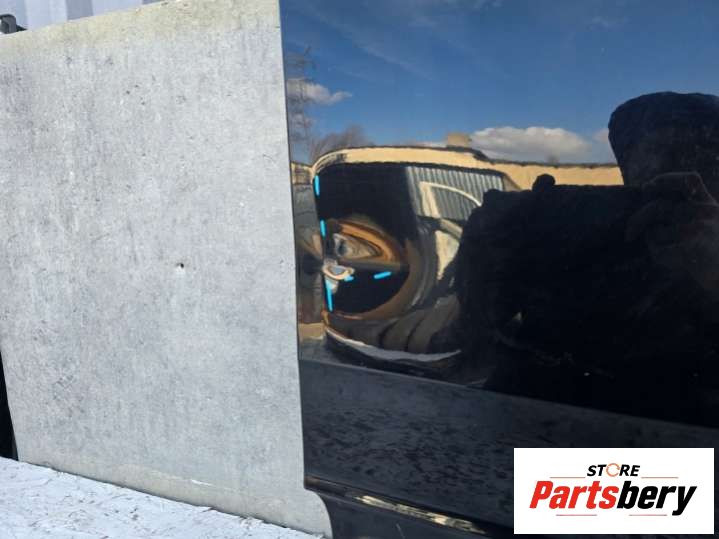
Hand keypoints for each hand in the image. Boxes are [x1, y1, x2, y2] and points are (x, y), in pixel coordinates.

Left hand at [626, 172, 718, 296]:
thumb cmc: (717, 253)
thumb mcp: (712, 223)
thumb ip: (690, 211)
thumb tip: (651, 209)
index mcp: (708, 205)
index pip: (688, 181)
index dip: (665, 180)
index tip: (647, 187)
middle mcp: (704, 213)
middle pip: (657, 207)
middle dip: (638, 219)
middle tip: (629, 233)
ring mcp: (698, 230)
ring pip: (655, 233)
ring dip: (654, 244)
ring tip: (668, 252)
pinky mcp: (691, 250)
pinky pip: (659, 251)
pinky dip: (659, 257)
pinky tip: (673, 263)